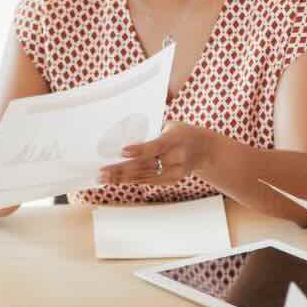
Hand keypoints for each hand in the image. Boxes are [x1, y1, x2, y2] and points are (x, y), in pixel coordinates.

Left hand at [98, 121, 222, 186]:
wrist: (205, 150)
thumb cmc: (182, 133)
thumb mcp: (171, 125)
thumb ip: (151, 131)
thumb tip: (124, 133)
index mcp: (175, 139)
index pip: (155, 146)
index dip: (139, 150)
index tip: (122, 152)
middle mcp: (176, 157)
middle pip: (145, 165)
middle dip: (121, 169)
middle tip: (102, 171)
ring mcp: (175, 172)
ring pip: (144, 176)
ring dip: (121, 178)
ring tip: (104, 178)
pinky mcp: (171, 180)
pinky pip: (148, 181)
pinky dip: (131, 180)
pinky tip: (117, 180)